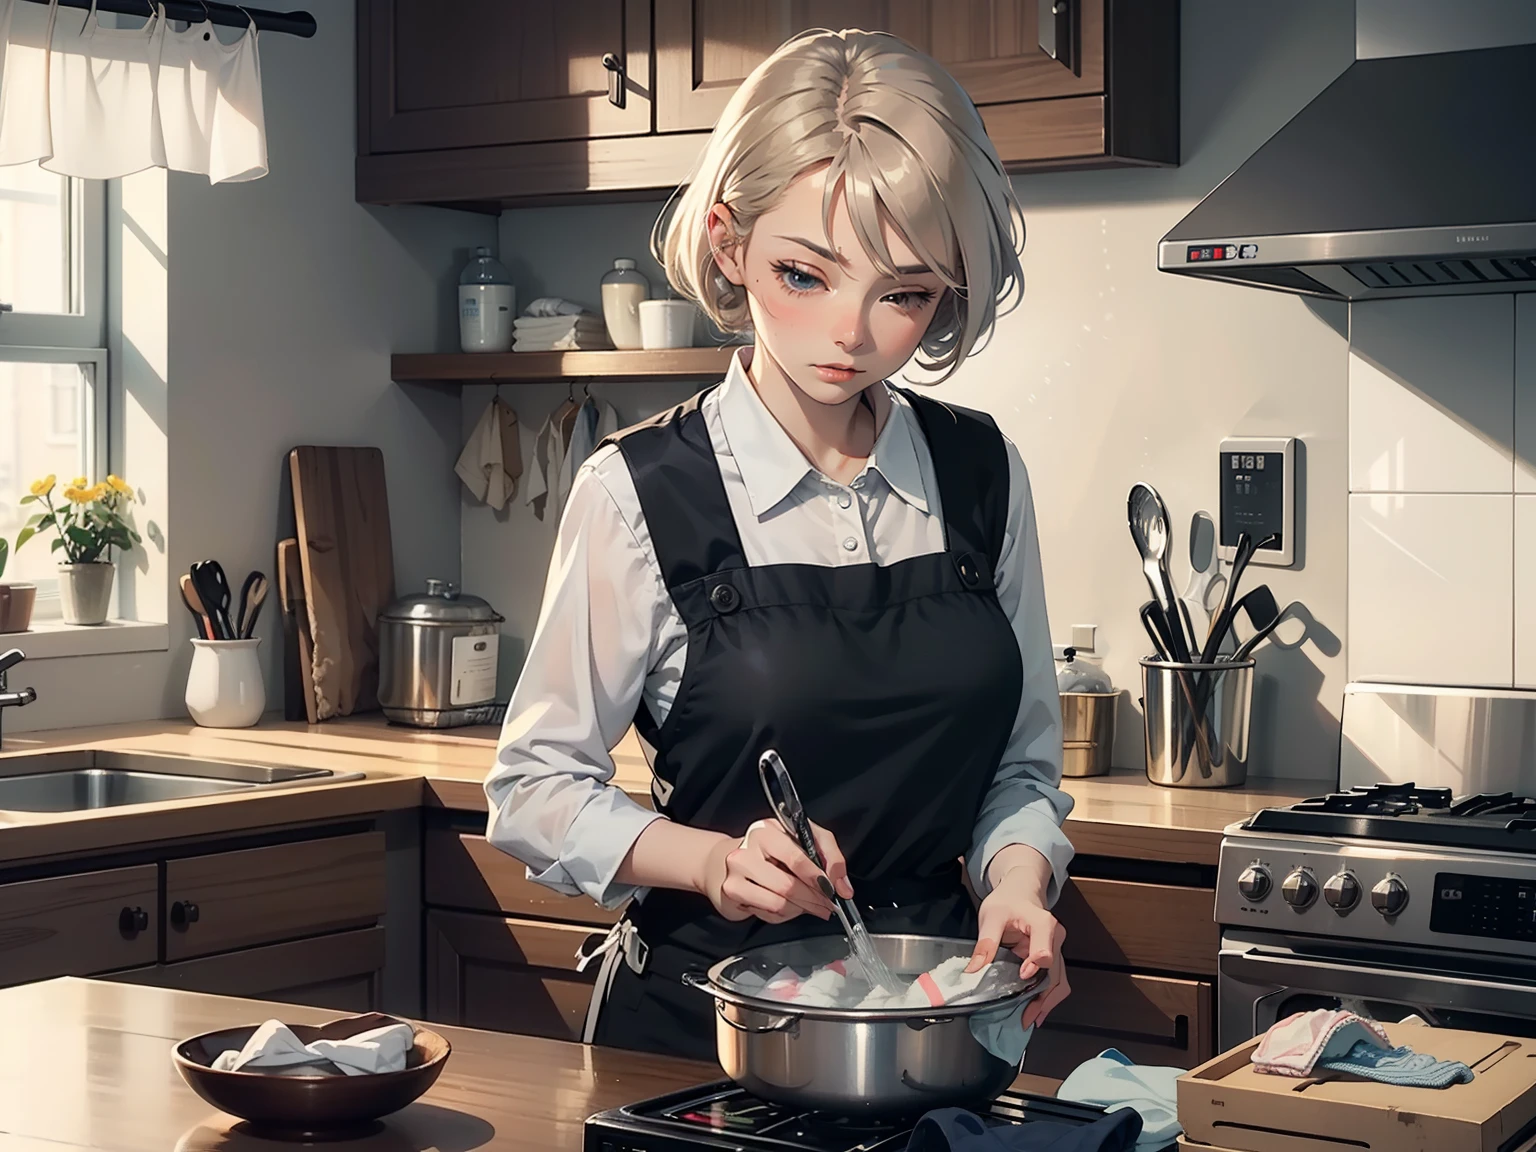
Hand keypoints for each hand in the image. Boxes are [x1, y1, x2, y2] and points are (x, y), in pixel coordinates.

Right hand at [700, 819, 852, 923]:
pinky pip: (769, 912)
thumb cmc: (769, 852)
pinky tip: (788, 906)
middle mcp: (748, 848)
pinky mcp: (732, 891)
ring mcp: (736, 871)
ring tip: (812, 906)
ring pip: (780, 902)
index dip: (819, 877)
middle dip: (815, 899)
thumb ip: (828, 855)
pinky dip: (785, 914)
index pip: (797, 857)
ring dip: (802, 908)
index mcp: (768, 830)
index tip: (836, 890)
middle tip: (829, 905)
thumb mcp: (802, 841)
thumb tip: (843, 885)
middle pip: (789, 884)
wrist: (724, 862)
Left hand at [967, 866, 1069, 1029]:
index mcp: (1043, 924)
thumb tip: (974, 970)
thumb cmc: (1008, 900)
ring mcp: (1056, 950)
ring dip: (1045, 1002)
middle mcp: (1055, 938)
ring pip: (1058, 981)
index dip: (1036, 965)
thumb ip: (985, 943)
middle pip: (1054, 973)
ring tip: (1029, 1019)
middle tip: (1024, 1017)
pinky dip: (1047, 998)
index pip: (1045, 950)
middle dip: (1041, 997)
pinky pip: (1055, 981)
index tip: (1023, 975)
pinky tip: (1036, 1012)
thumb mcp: (991, 916)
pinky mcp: (1052, 959)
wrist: (1021, 891)